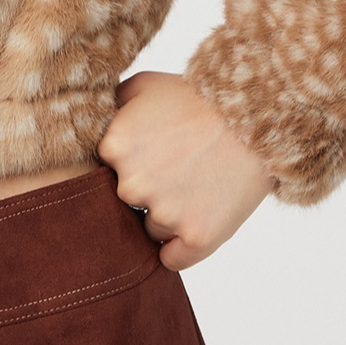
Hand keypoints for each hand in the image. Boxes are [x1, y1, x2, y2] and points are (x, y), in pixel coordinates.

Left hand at [97, 70, 273, 271]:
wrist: (255, 118)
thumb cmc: (197, 98)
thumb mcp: (143, 86)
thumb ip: (109, 108)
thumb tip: (90, 123)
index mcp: (113, 148)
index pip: (102, 173)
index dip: (127, 166)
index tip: (148, 155)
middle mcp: (132, 185)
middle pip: (126, 203)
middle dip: (146, 191)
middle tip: (173, 171)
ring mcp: (165, 213)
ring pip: (151, 230)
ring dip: (167, 216)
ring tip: (194, 186)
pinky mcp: (198, 238)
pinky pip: (172, 258)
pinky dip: (182, 247)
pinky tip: (197, 218)